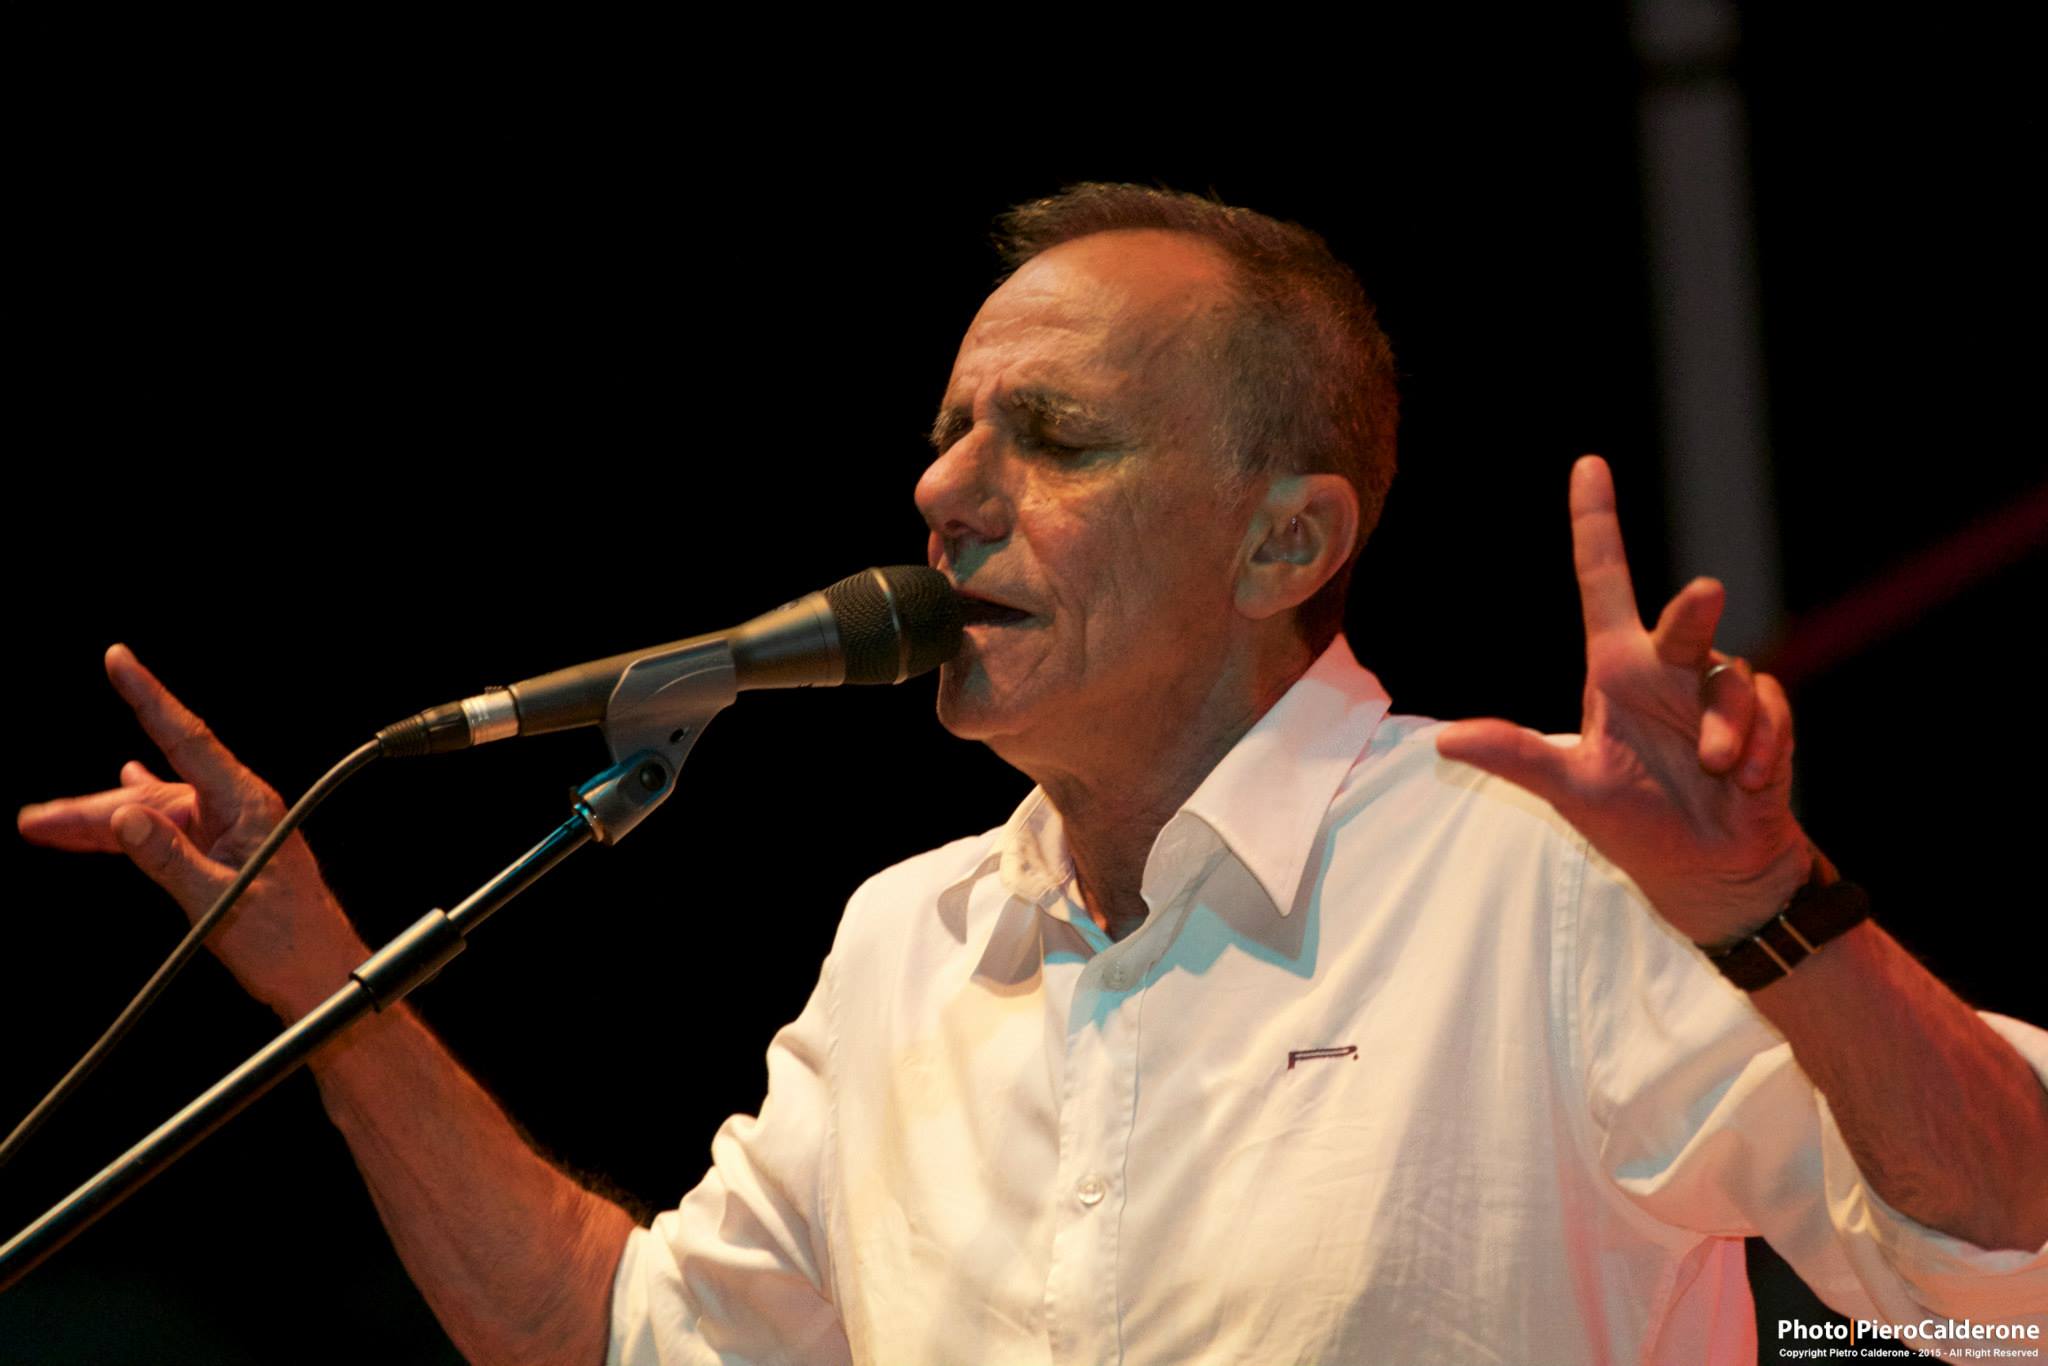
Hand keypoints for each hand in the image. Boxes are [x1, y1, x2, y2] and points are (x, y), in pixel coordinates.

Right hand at [17, 644, 365, 1017]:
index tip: (119, 659)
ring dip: (98, 822)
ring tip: (41, 827)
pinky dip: (131, 826)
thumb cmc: (286, 941)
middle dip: (87, 804)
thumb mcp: (220, 902)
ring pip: (150, 814)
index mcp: (247, 805)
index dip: (150, 697)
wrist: (317, 975)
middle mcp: (236, 808)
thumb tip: (123, 812)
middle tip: (32, 820)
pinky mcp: (221, 852)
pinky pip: (165, 832)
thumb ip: (170, 859)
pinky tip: (117, 798)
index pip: (187, 739)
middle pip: (151, 792)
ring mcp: (227, 829)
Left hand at [1435, 456, 1811, 944]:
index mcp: (1615, 669)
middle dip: (1696, 608)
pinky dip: (1761, 744)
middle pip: (1684, 619)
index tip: (1588, 465)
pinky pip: (1770, 709)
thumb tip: (1442, 742)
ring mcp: (1716, 693)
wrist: (1707, 873)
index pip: (1604, 579)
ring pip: (1732, 676)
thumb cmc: (1633, 823)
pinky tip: (1745, 779)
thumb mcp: (1571, 789)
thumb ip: (1515, 758)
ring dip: (1727, 728)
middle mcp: (1667, 668)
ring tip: (1715, 769)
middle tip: (1703, 594)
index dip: (1596, 522)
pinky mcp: (1764, 720)